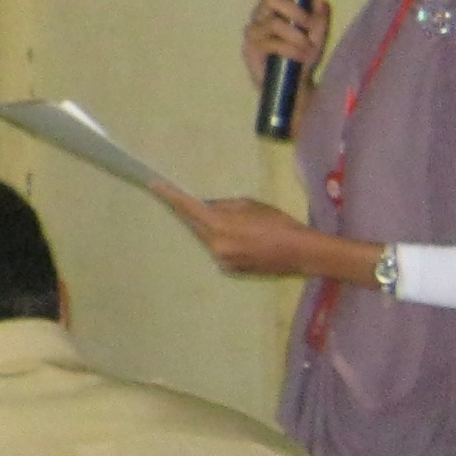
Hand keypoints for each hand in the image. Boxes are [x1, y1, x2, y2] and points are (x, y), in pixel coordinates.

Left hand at [160, 186, 373, 282]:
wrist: (300, 252)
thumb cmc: (278, 223)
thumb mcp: (250, 205)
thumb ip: (223, 206)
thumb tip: (206, 205)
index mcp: (219, 225)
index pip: (188, 208)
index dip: (170, 196)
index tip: (154, 185)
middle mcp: (214, 244)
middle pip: (193, 224)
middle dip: (189, 212)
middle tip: (181, 198)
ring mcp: (221, 259)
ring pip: (205, 238)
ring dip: (208, 227)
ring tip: (231, 222)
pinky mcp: (228, 269)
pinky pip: (217, 249)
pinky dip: (221, 241)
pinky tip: (240, 238)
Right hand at [242, 0, 333, 90]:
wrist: (293, 83)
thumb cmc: (303, 54)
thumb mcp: (318, 34)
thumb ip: (320, 15)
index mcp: (273, 7)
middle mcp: (259, 15)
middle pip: (271, 0)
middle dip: (295, 10)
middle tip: (309, 24)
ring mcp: (252, 32)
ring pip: (273, 22)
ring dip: (296, 35)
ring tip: (308, 47)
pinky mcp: (250, 49)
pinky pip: (271, 43)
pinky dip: (290, 49)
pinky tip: (300, 56)